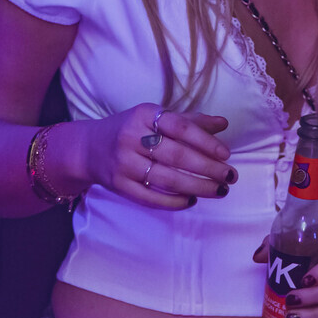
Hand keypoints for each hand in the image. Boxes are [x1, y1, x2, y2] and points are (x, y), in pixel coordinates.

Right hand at [70, 104, 235, 209]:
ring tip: (219, 190)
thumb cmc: (130, 129)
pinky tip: (192, 201)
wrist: (87, 148)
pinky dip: (174, 201)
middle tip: (230, 176)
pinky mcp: (118, 186)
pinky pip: (150, 198)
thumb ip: (189, 121)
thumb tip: (223, 124)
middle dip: (207, 168)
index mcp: (144, 115)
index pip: (180, 128)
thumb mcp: (154, 118)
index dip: (206, 141)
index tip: (226, 154)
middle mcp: (132, 138)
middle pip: (176, 156)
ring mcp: (124, 164)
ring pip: (167, 179)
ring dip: (197, 187)